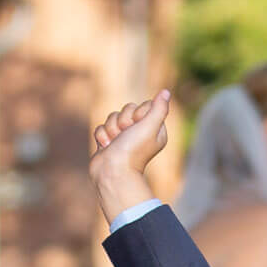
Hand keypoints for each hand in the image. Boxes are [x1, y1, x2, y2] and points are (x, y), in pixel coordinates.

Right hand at [89, 90, 171, 223]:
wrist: (112, 173)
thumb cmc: (133, 151)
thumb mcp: (150, 127)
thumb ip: (159, 108)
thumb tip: (165, 92)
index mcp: (154, 130)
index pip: (144, 105)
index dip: (137, 113)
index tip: (138, 125)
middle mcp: (139, 133)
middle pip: (127, 109)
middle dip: (123, 121)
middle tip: (125, 136)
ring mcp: (123, 138)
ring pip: (112, 117)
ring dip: (111, 129)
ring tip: (114, 144)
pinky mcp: (108, 142)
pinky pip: (101, 127)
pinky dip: (102, 136)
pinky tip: (106, 147)